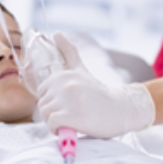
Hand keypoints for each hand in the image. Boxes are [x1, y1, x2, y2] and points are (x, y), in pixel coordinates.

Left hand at [37, 34, 155, 137]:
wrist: (121, 109)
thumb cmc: (99, 93)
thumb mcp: (82, 69)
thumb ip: (68, 51)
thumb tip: (56, 33)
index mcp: (65, 74)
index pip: (42, 92)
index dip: (52, 102)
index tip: (66, 105)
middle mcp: (66, 84)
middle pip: (42, 105)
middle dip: (53, 113)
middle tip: (71, 115)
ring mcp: (69, 100)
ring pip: (45, 115)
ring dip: (55, 123)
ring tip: (72, 121)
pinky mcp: (72, 116)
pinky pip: (52, 125)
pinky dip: (58, 130)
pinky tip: (71, 128)